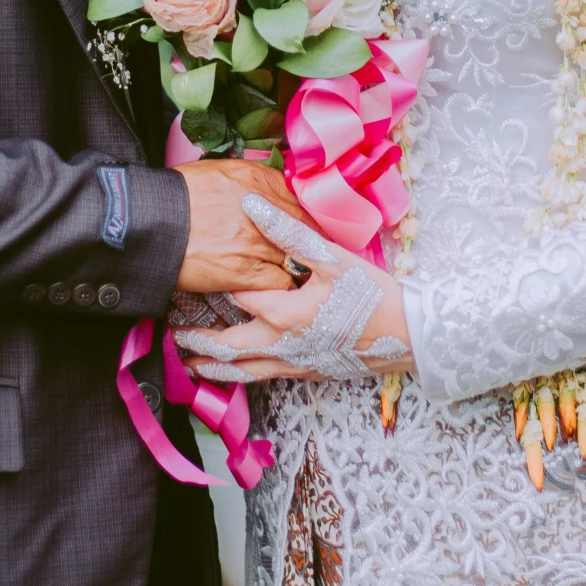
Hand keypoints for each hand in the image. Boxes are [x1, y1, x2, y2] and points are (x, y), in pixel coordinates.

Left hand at [174, 196, 413, 382]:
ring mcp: (296, 364)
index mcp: (282, 314)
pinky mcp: (311, 374)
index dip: (214, 289)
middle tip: (174, 338)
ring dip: (217, 368)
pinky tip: (244, 372)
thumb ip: (288, 232)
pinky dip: (245, 376)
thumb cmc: (373, 294)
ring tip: (193, 366)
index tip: (187, 284)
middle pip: (230, 348)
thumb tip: (251, 206)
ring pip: (246, 372)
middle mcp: (282, 345)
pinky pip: (267, 379)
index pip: (237, 299)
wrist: (411, 337)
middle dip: (201, 344)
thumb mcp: (332, 257)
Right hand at [175, 160, 305, 294]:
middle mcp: (263, 209)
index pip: (299, 200)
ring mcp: (257, 242)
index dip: (301, 217)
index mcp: (257, 179)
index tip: (301, 227)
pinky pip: (281, 281)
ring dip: (293, 263)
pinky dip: (281, 283)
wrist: (152, 224)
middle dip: (305, 241)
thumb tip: (271, 188)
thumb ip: (251, 177)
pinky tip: (273, 283)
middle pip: (303, 229)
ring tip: (287, 268)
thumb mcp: (217, 170)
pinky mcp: (246, 272)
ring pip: (296, 257)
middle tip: (304, 251)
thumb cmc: (178, 196)